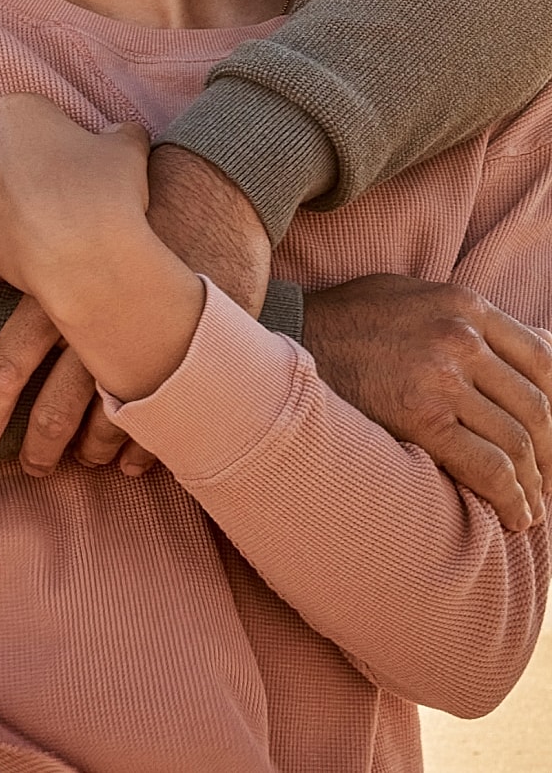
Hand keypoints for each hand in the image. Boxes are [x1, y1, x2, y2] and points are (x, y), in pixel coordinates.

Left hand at [0, 138, 273, 476]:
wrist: (208, 192)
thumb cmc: (117, 199)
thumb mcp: (51, 216)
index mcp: (53, 295)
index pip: (8, 364)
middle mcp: (91, 327)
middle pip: (56, 407)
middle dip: (41, 446)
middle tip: (34, 469)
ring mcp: (138, 345)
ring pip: (106, 421)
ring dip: (94, 450)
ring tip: (89, 463)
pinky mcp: (182, 354)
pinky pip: (158, 417)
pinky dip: (144, 446)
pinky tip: (136, 461)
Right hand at [303, 274, 551, 531]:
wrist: (287, 337)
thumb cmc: (348, 319)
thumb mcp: (414, 295)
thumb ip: (471, 317)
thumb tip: (537, 339)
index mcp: (465, 304)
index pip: (543, 359)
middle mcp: (461, 336)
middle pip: (536, 406)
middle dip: (551, 454)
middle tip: (548, 482)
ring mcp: (442, 375)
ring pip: (517, 441)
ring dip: (533, 484)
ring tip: (531, 508)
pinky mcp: (420, 416)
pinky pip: (488, 467)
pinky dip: (511, 498)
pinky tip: (514, 516)